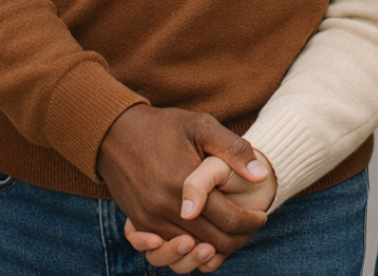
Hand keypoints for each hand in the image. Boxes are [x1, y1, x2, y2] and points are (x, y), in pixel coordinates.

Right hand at [97, 104, 267, 261]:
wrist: (115, 133)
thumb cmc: (164, 126)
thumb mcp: (201, 126)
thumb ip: (233, 149)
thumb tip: (261, 175)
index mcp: (184, 184)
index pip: (227, 218)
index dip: (249, 222)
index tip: (262, 216)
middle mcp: (164, 208)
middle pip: (210, 241)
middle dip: (236, 240)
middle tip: (251, 229)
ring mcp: (148, 220)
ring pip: (189, 252)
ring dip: (213, 250)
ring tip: (231, 237)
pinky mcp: (138, 224)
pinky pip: (167, 249)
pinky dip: (187, 250)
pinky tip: (202, 241)